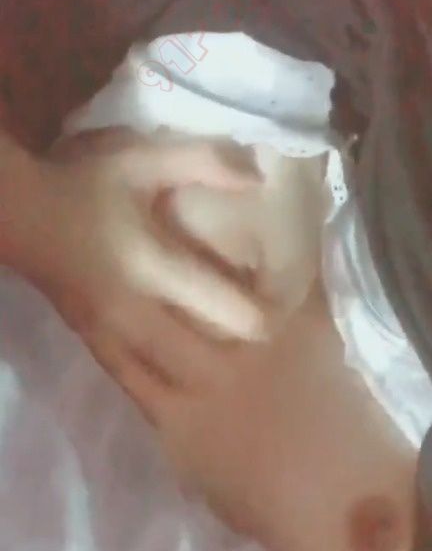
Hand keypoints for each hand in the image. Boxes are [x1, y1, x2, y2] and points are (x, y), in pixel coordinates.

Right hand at [7, 127, 265, 411]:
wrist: (22, 216)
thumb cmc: (85, 185)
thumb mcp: (142, 159)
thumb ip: (203, 162)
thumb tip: (259, 176)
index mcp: (154, 266)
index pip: (226, 310)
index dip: (264, 316)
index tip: (286, 308)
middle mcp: (136, 311)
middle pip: (205, 358)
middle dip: (240, 356)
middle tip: (270, 346)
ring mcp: (113, 336)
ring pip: (172, 380)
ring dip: (208, 377)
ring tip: (239, 371)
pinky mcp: (96, 345)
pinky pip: (139, 383)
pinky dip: (169, 389)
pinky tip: (192, 392)